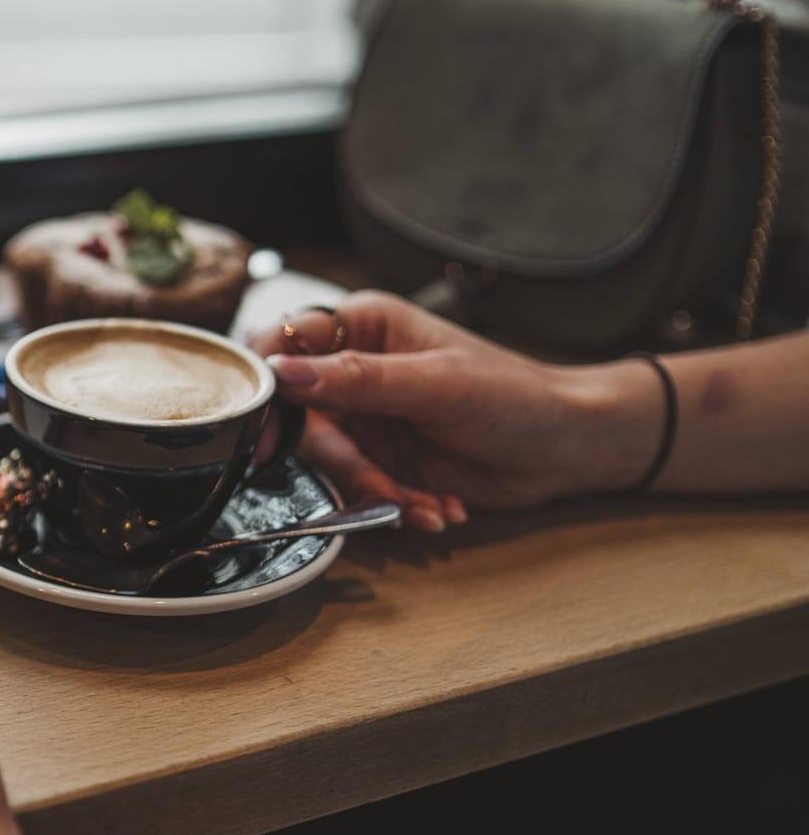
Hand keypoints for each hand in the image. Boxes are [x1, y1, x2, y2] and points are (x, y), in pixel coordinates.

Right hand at [246, 291, 664, 529]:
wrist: (567, 448)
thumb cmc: (515, 396)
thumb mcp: (435, 384)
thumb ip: (356, 378)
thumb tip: (283, 371)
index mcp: (363, 327)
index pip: (283, 344)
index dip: (268, 385)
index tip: (268, 428)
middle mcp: (354, 371)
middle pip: (299, 418)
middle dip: (341, 461)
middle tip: (374, 483)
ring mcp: (365, 418)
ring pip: (330, 463)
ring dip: (376, 491)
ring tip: (425, 502)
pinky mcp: (380, 459)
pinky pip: (360, 489)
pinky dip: (395, 505)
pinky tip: (439, 507)